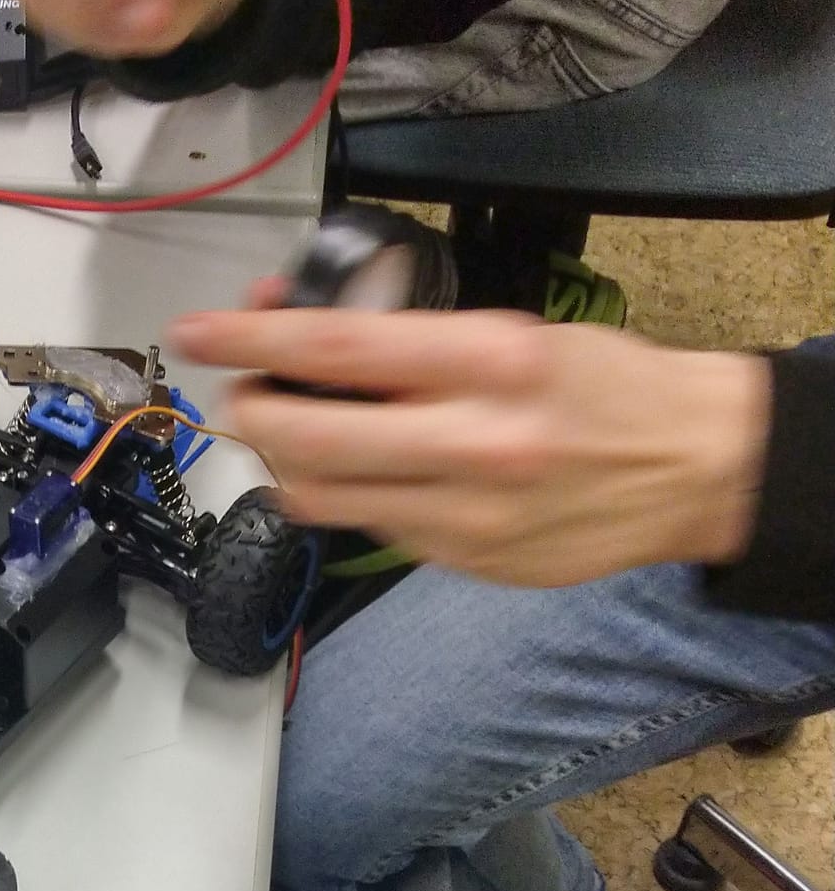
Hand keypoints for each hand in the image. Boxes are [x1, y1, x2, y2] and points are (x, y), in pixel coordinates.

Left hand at [169, 307, 770, 587]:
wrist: (691, 467)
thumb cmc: (603, 387)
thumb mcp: (518, 334)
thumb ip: (416, 341)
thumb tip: (313, 333)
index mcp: (489, 361)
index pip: (339, 348)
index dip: (254, 339)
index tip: (198, 331)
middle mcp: (472, 441)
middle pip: (308, 437)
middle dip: (251, 410)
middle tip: (237, 389)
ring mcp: (464, 512)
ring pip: (322, 495)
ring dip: (281, 460)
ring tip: (282, 429)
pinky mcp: (463, 558)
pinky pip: (370, 526)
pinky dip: (346, 494)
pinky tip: (360, 470)